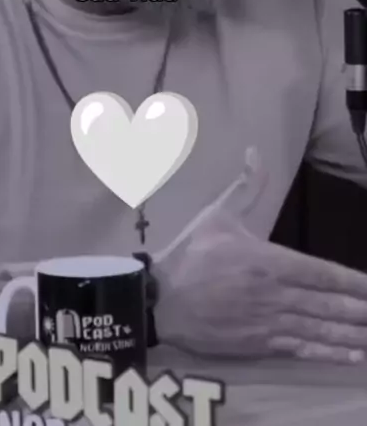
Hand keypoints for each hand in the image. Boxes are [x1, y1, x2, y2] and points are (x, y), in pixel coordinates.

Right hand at [153, 148, 366, 363]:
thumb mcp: (218, 215)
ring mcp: (269, 323)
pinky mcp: (260, 345)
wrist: (161, 299)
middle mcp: (274, 294)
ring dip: (352, 334)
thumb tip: (255, 151)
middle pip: (328, 304)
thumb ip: (246, 187)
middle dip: (360, 310)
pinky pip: (302, 350)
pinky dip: (329, 353)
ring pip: (320, 329)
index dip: (353, 282)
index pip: (321, 272)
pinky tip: (353, 356)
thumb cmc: (192, 254)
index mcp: (267, 260)